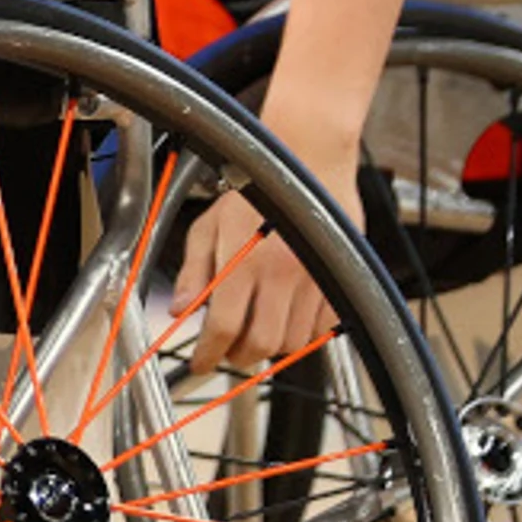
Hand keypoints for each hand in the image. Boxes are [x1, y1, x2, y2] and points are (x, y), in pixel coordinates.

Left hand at [169, 136, 360, 376]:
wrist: (310, 157)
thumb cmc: (259, 184)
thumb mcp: (210, 222)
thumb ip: (195, 269)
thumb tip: (183, 308)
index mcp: (245, 260)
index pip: (224, 327)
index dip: (209, 354)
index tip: (201, 364)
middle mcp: (282, 274)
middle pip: (261, 344)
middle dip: (239, 356)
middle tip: (228, 349)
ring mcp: (315, 280)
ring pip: (293, 343)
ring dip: (270, 347)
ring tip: (256, 330)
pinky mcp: (338, 281)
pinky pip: (321, 330)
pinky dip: (302, 336)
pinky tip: (286, 318)